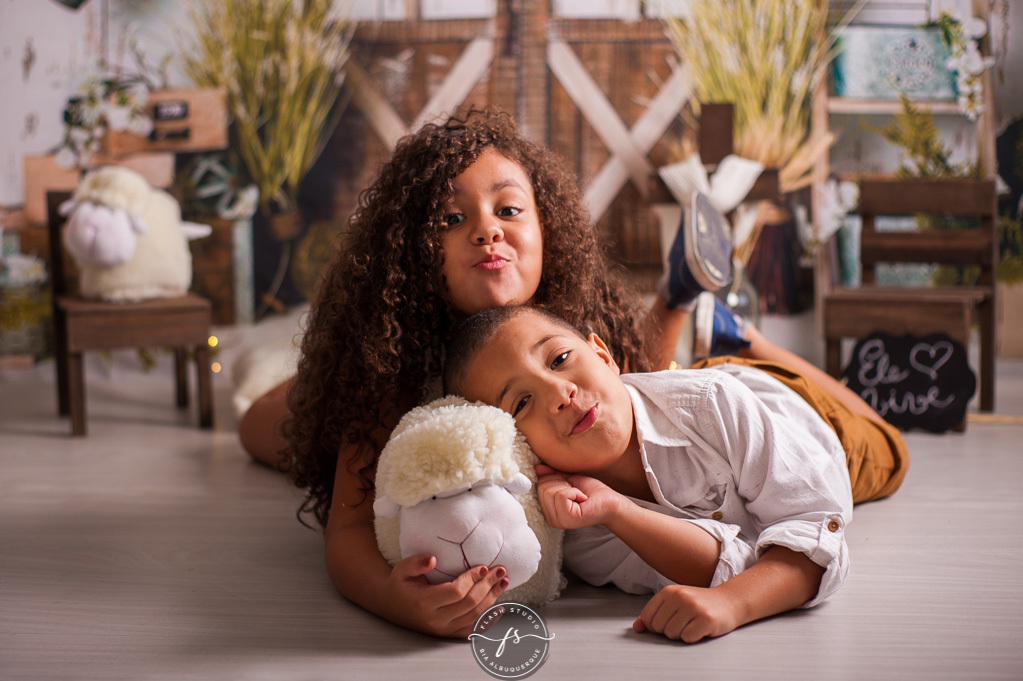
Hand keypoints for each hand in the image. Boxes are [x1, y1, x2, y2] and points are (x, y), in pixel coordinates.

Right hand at [386, 555, 509, 637]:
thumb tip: (433, 560)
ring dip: (492, 598)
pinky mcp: (448, 634)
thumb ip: (416, 563)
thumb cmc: (400, 584)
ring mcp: (443, 629)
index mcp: (424, 602)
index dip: (472, 579)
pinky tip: (498, 604)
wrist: (393, 606)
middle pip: (470, 604)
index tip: (483, 566)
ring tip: (503, 582)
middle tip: (500, 570)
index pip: (456, 592)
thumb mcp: (402, 569)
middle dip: (488, 585)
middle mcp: (435, 619)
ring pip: (475, 616)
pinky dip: (487, 617)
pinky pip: (473, 628)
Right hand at [535, 464, 623, 529]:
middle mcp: (550, 519)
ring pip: (550, 491)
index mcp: (548, 511)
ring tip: (579, 495)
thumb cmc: (591, 492)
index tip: (569, 485)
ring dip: (568, 487)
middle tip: (575, 490)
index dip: (555, 478)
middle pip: (542, 488)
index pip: (538, 485)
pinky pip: (562, 495)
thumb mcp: (567, 479)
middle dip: (561, 481)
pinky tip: (583, 499)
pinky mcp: (568, 519)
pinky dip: (574, 491)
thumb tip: (537, 468)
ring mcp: (559, 521)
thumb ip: (551, 475)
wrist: (611, 502)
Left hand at [633, 584, 740, 643]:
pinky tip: (701, 628)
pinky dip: (693, 638)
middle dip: (669, 630)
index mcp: (669, 591)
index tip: (669, 621)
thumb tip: (636, 628)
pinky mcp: (706, 620)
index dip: (656, 626)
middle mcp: (680, 596)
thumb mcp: (674, 603)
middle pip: (658, 627)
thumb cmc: (699, 604)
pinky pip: (687, 638)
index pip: (647, 617)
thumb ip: (654, 614)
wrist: (729, 601)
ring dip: (682, 634)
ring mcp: (693, 607)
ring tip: (693, 624)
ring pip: (671, 634)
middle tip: (684, 623)